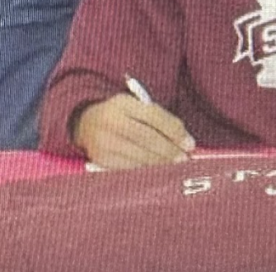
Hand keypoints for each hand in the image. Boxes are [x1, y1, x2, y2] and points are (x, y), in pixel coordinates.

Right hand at [73, 93, 194, 168]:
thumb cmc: (121, 115)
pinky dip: (146, 171)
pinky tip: (158, 173)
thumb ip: (156, 118)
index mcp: (124, 103)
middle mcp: (112, 121)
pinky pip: (128, 168)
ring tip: (176, 168)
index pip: (154, 116)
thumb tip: (183, 139)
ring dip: (161, 164)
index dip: (174, 131)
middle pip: (147, 138)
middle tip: (185, 160)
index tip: (190, 144)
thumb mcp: (134, 106)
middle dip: (170, 150)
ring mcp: (104, 142)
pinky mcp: (101, 160)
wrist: (85, 123)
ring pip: (139, 156)